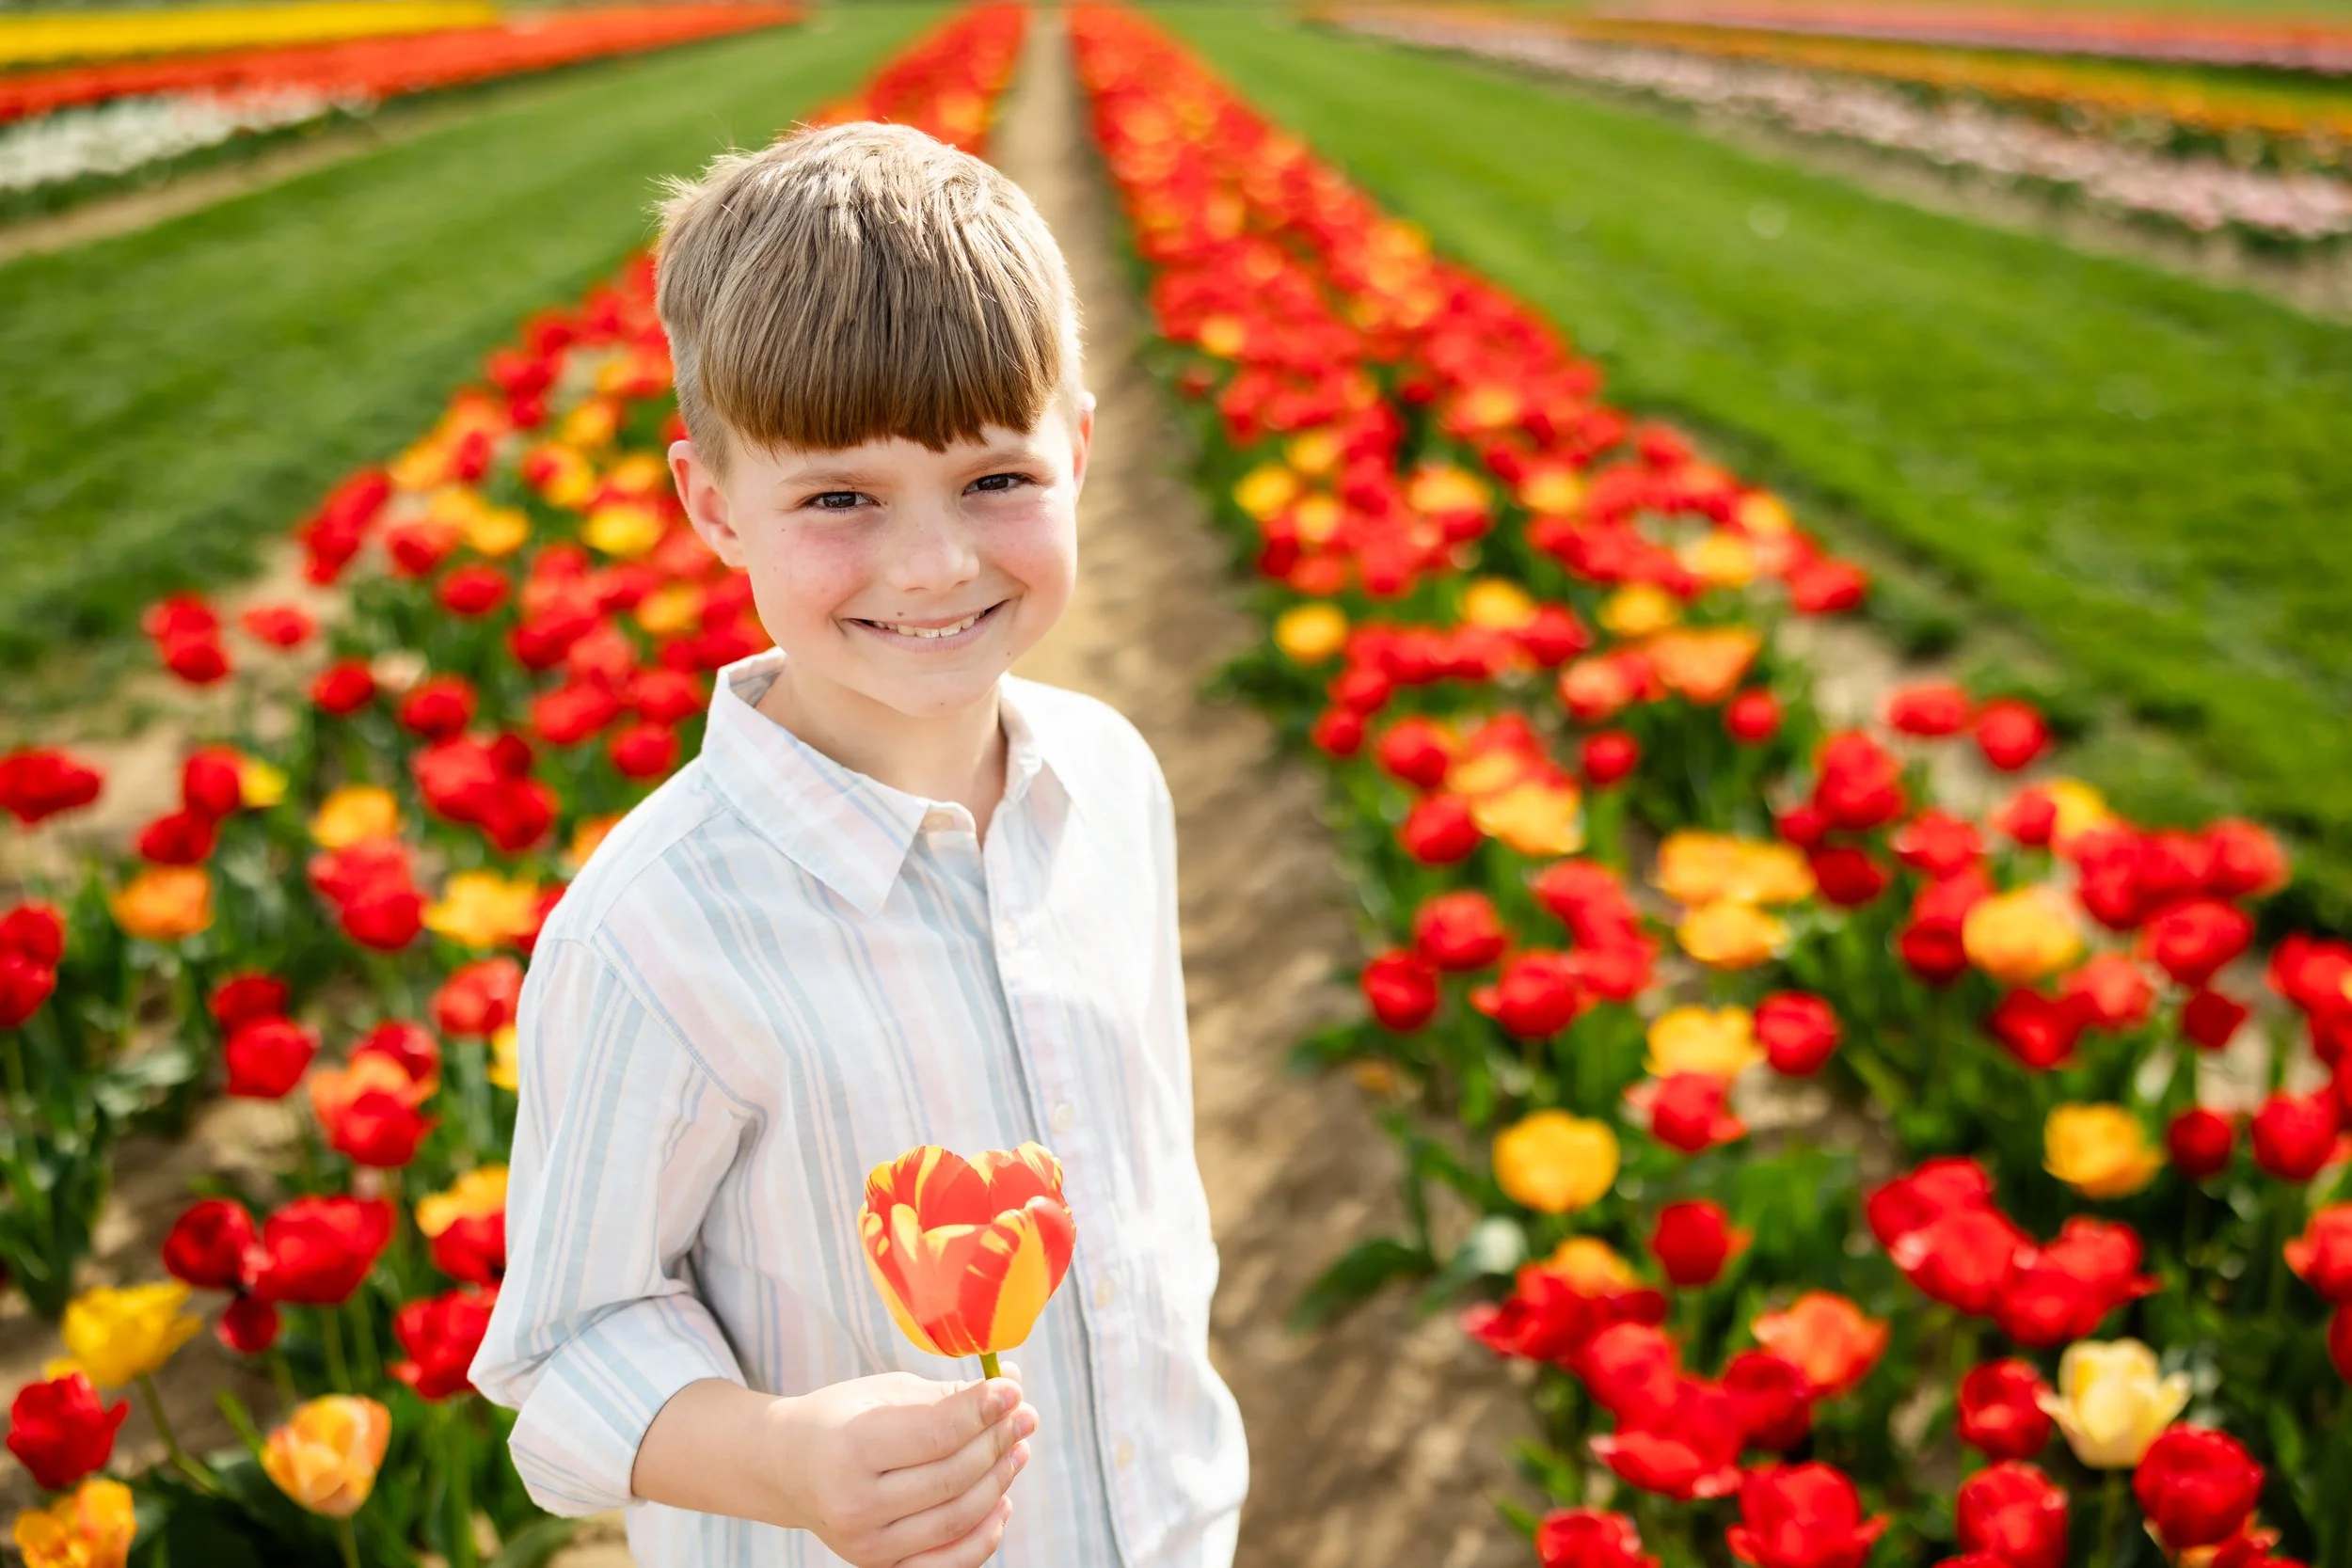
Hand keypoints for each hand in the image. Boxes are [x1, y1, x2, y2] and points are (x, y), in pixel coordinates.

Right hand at [766, 1365, 1036, 1567]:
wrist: (788, 1468)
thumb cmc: (842, 1420)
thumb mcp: (884, 1393)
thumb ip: (947, 1395)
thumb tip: (1011, 1383)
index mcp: (850, 1447)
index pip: (937, 1433)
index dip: (983, 1410)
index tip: (1013, 1390)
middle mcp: (854, 1504)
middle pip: (952, 1478)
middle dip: (997, 1443)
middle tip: (1024, 1416)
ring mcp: (866, 1545)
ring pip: (956, 1520)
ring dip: (999, 1482)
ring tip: (1018, 1449)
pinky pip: (947, 1562)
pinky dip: (984, 1536)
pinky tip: (1002, 1500)